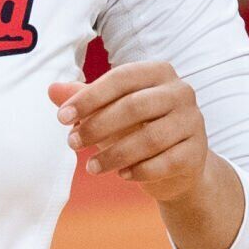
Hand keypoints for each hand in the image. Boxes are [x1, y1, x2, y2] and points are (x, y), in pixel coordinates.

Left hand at [48, 60, 210, 203]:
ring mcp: (193, 122)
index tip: (62, 118)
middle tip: (72, 142)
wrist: (177, 163)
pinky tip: (121, 175)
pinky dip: (140, 171)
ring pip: (150, 138)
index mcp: (158, 73)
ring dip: (114, 154)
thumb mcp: (108, 109)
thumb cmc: (136, 127)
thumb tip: (51, 89)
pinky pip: (165, 163)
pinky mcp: (197, 153)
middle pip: (134, 107)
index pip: (120, 79)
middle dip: (98, 126)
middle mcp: (181, 92)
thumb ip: (83, 98)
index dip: (89, 98)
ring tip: (91, 166)